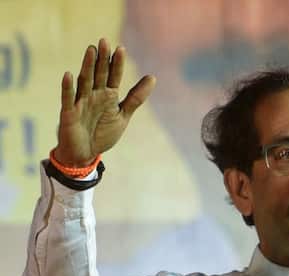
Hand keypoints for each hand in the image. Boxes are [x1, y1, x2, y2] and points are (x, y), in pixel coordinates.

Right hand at [54, 38, 155, 166]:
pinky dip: (68, 88)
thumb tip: (152, 77)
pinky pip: (68, 99)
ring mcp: (81, 103)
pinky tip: (68, 75)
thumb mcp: (123, 115)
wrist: (85, 154)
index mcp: (108, 96)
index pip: (114, 76)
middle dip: (102, 59)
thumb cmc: (103, 133)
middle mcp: (94, 96)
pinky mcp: (69, 113)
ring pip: (84, 82)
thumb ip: (136, 97)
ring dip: (87, 67)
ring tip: (90, 51)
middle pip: (99, 75)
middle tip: (104, 41)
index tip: (121, 49)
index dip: (117, 64)